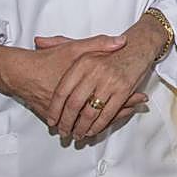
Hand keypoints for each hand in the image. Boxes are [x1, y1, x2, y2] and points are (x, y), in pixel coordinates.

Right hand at [0, 33, 131, 125]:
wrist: (20, 73)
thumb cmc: (48, 60)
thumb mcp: (74, 48)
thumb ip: (98, 44)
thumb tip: (122, 41)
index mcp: (84, 86)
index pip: (110, 98)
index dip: (126, 100)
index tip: (140, 100)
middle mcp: (75, 102)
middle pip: (100, 113)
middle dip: (117, 115)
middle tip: (133, 111)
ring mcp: (64, 112)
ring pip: (86, 122)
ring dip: (98, 124)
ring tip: (116, 122)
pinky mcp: (52, 116)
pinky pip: (71, 124)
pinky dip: (80, 125)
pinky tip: (87, 127)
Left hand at [38, 19, 160, 139]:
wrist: (138, 46)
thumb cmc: (109, 49)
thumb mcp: (84, 44)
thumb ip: (58, 42)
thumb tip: (38, 41)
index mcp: (82, 61)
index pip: (62, 90)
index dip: (55, 109)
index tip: (52, 120)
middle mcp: (95, 71)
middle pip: (74, 104)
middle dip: (67, 123)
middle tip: (63, 132)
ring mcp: (110, 81)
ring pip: (90, 112)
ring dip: (82, 127)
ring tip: (77, 135)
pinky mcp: (124, 90)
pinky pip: (107, 113)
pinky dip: (99, 126)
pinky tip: (93, 130)